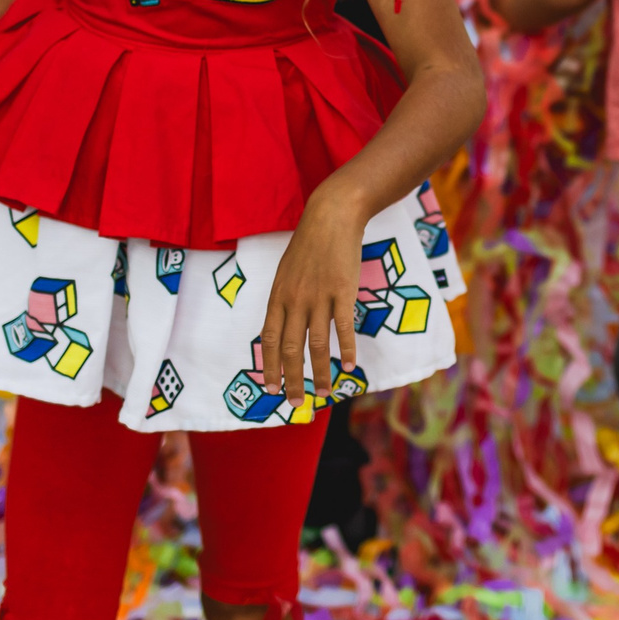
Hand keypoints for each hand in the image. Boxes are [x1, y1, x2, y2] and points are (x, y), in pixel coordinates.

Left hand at [258, 191, 365, 407]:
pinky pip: (343, 327)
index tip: (271, 389)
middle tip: (296, 403)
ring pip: (316, 344)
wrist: (331, 216)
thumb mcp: (286, 272)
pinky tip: (350, 367)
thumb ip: (285, 300)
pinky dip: (346, 349)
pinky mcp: (343, 291)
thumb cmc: (309, 245)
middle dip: (292, 379)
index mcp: (278, 296)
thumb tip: (283, 327)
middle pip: (290, 348)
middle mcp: (294, 300)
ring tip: (323, 393)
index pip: (268, 340)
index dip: (269, 367)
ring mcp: (319, 296)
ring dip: (319, 372)